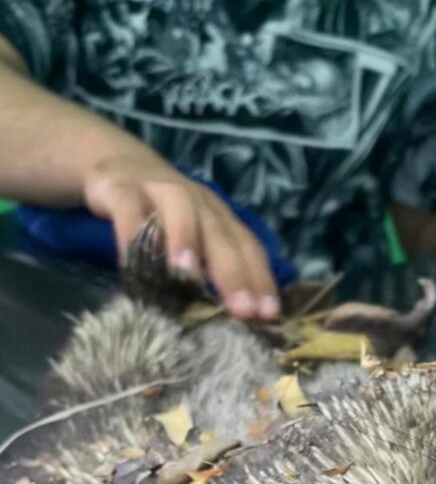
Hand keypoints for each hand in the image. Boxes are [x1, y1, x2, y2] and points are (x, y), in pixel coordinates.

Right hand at [83, 153, 278, 320]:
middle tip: (243, 310)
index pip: (248, 247)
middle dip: (234, 274)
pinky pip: (129, 208)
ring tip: (189, 277)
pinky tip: (133, 262)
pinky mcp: (122, 188)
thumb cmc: (163, 215)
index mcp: (220, 218)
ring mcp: (161, 192)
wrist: (118, 163)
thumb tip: (230, 321)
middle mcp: (198, 203)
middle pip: (221, 236)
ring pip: (181, 212)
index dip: (260, 279)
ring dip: (187, 241)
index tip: (269, 315)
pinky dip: (132, 233)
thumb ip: (208, 270)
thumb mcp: (192, 238)